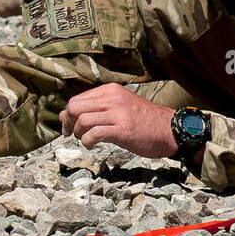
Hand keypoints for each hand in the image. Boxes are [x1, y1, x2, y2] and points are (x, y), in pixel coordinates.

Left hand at [59, 83, 176, 158]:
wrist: (171, 130)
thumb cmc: (144, 121)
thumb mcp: (118, 108)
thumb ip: (94, 109)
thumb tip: (64, 115)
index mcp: (111, 90)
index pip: (78, 99)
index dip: (69, 115)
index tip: (68, 126)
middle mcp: (113, 98)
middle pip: (75, 107)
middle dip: (68, 123)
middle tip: (70, 134)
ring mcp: (118, 113)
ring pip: (82, 120)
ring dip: (78, 134)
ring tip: (85, 140)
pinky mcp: (123, 129)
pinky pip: (94, 134)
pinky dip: (88, 141)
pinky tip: (92, 145)